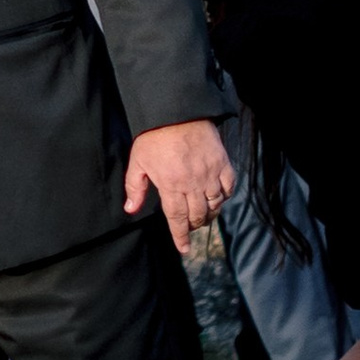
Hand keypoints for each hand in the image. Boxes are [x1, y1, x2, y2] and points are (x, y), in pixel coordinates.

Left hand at [122, 117, 233, 243]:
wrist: (178, 110)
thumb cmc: (154, 136)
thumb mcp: (138, 161)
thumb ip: (135, 187)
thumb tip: (131, 210)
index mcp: (171, 185)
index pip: (177, 219)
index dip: (180, 236)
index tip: (183, 249)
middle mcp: (193, 183)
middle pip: (197, 215)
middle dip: (193, 226)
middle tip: (189, 227)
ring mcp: (210, 173)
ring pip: (214, 204)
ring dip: (209, 214)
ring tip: (202, 216)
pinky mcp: (223, 163)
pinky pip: (228, 188)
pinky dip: (224, 197)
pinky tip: (217, 198)